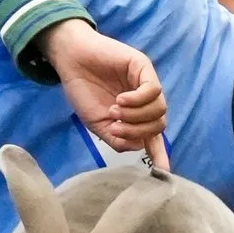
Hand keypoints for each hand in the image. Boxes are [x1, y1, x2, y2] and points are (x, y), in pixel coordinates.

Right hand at [47, 19, 168, 157]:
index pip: (154, 137)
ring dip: (135, 117)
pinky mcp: (144, 67)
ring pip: (159, 110)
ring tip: (114, 111)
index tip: (163, 171)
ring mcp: (146, 84)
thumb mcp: (98, 124)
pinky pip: (153, 91)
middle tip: (114, 126)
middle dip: (137, 131)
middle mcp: (145, 101)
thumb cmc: (83, 90)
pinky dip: (137, 100)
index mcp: (135, 116)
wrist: (71, 61)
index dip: (160, 154)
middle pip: (158, 125)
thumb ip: (118, 138)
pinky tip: (120, 100)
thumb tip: (139, 146)